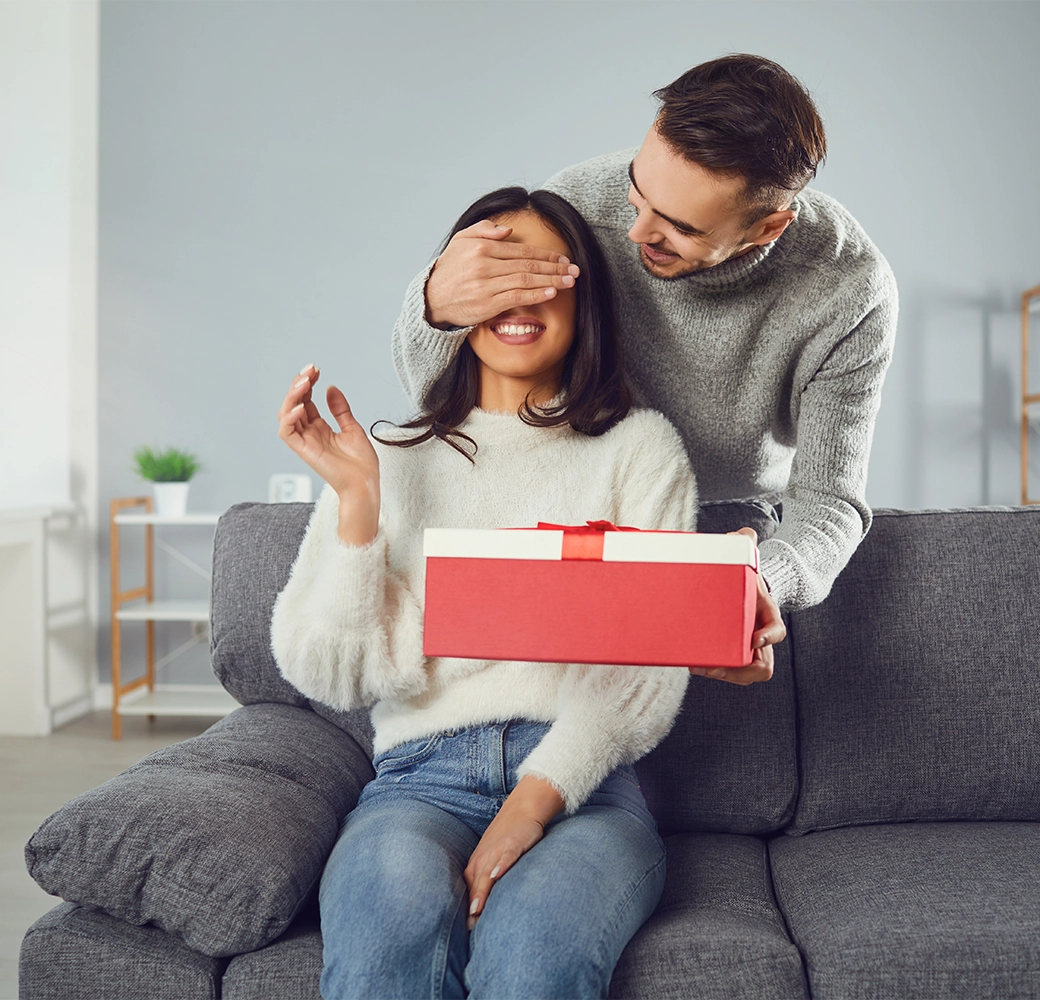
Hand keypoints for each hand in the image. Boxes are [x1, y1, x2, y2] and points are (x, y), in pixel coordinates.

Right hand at [277, 364, 379, 545]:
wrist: (365, 484)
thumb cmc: (361, 464)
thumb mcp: (352, 428)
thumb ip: (340, 409)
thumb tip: (331, 388)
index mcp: (320, 428)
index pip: (306, 400)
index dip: (308, 383)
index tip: (316, 370)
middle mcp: (310, 434)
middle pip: (294, 404)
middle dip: (299, 385)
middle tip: (310, 371)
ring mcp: (306, 442)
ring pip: (286, 415)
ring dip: (291, 397)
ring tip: (303, 383)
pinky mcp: (304, 451)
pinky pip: (287, 433)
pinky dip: (289, 419)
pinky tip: (300, 406)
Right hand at [425, 220, 580, 328]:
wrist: (432, 298)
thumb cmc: (450, 269)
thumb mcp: (461, 241)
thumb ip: (483, 229)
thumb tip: (507, 230)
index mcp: (482, 247)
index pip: (522, 250)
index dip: (546, 255)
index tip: (563, 259)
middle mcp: (485, 264)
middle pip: (528, 264)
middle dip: (554, 267)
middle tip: (574, 270)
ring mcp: (487, 284)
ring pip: (526, 280)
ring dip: (551, 280)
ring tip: (569, 281)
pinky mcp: (487, 303)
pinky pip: (517, 297)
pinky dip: (536, 295)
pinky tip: (551, 293)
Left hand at [464, 775, 564, 930]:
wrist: (523, 808)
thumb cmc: (507, 837)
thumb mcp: (493, 858)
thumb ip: (488, 879)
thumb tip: (484, 906)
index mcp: (478, 865)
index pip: (469, 890)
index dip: (468, 909)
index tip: (466, 931)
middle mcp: (484, 859)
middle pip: (475, 885)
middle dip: (472, 905)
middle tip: (469, 928)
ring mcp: (497, 850)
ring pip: (487, 873)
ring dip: (482, 891)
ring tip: (477, 909)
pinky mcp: (513, 843)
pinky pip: (506, 855)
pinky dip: (501, 865)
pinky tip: (497, 875)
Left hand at [688, 527, 784, 685]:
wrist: (736, 590)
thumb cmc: (741, 578)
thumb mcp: (745, 560)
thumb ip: (745, 543)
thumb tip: (746, 533)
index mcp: (767, 615)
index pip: (777, 631)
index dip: (768, 637)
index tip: (753, 639)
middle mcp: (759, 638)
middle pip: (762, 666)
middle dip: (742, 669)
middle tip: (718, 665)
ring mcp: (745, 650)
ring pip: (745, 675)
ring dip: (725, 675)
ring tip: (701, 667)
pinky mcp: (729, 655)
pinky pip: (728, 672)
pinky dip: (713, 672)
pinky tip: (694, 664)